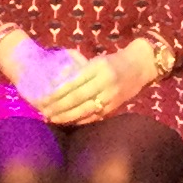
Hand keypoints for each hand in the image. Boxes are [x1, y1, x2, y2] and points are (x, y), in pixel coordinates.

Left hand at [40, 38, 163, 126]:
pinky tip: (67, 122)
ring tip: (51, 118)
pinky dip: (79, 120)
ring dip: (66, 116)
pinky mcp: (114, 107)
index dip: (56, 92)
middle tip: (43, 111)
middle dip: (57, 106)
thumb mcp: (97, 60)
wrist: (140, 66)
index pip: (73, 82)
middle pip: (76, 98)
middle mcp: (105, 82)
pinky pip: (93, 117)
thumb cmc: (114, 61)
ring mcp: (110, 96)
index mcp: (98, 67)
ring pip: (84, 110)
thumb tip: (56, 82)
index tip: (42, 98)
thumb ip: (79, 70)